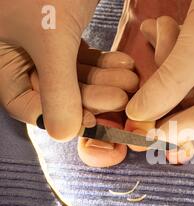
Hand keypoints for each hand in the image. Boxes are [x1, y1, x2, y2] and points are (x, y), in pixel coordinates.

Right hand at [0, 0, 136, 140]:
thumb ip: (57, 88)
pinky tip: (126, 64)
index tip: (92, 120)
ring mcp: (43, 45)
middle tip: (121, 96)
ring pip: (76, 77)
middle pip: (57, 93)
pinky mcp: (63, 33)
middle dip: (92, 96)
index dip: (59, 116)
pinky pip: (86, 59)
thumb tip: (64, 134)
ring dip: (106, 80)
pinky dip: (106, 64)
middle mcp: (20, 56)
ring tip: (131, 78)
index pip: (26, 105)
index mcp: (3, 60)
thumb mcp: (49, 38)